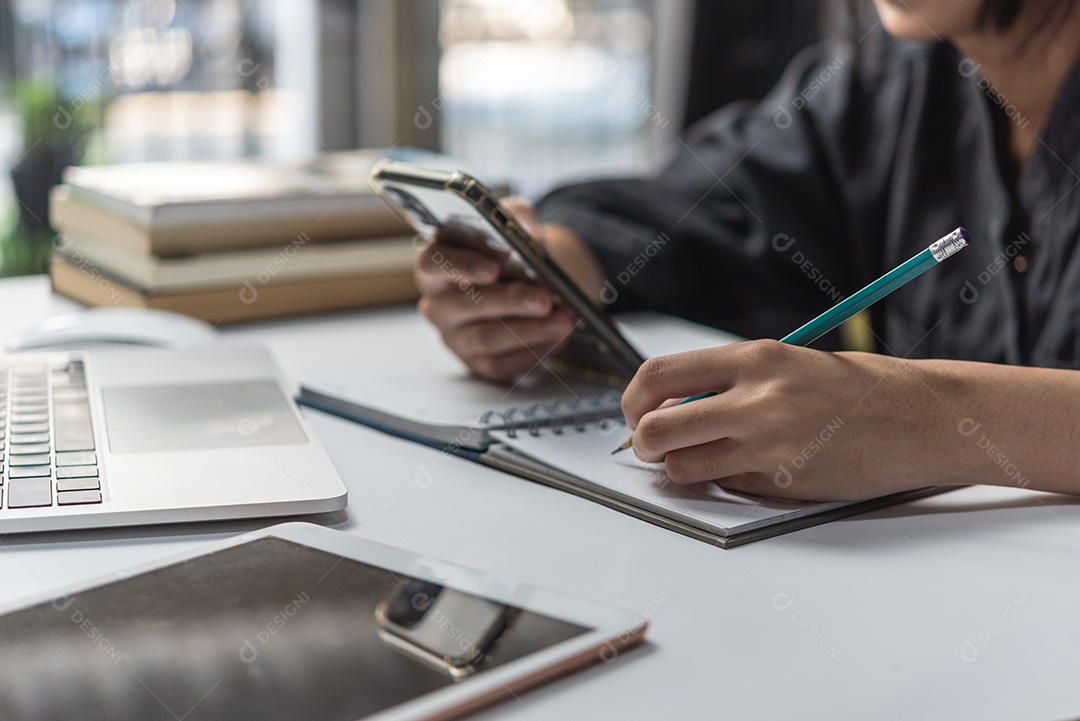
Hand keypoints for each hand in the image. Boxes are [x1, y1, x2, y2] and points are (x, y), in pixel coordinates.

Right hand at [414, 199, 575, 381]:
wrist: (524, 280)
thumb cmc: (507, 250)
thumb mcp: (511, 221)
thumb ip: (516, 217)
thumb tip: (528, 232)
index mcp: (435, 264)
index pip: (433, 264)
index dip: (462, 265)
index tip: (494, 267)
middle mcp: (438, 303)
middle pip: (465, 305)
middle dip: (509, 301)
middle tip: (544, 298)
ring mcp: (455, 336)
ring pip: (487, 337)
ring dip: (529, 330)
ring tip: (562, 320)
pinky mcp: (476, 362)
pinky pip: (502, 362)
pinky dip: (534, 350)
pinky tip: (558, 337)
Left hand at [620, 340, 951, 500]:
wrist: (923, 418)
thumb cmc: (857, 388)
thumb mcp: (787, 364)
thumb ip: (729, 382)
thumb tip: (668, 408)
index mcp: (754, 358)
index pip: (658, 374)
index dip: (633, 401)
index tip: (636, 414)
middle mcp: (756, 398)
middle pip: (655, 429)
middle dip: (643, 444)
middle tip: (654, 448)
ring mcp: (770, 443)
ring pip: (682, 468)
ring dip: (683, 470)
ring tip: (710, 460)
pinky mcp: (787, 482)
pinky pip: (728, 488)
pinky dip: (728, 484)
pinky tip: (759, 470)